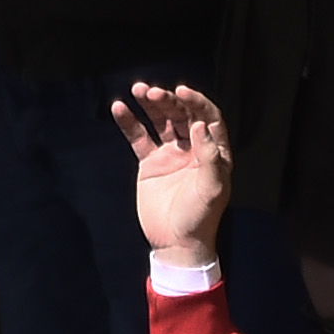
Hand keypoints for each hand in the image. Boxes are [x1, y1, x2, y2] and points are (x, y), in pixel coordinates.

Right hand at [108, 82, 235, 267]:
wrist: (176, 244)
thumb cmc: (200, 219)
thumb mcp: (212, 189)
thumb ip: (209, 157)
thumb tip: (200, 125)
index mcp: (214, 153)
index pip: (208, 118)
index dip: (197, 102)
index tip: (182, 91)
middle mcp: (193, 149)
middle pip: (182, 115)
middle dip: (168, 101)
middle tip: (151, 92)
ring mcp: (171, 154)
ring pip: (160, 121)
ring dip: (150, 104)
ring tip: (138, 90)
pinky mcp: (151, 163)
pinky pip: (139, 137)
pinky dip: (129, 122)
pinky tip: (119, 108)